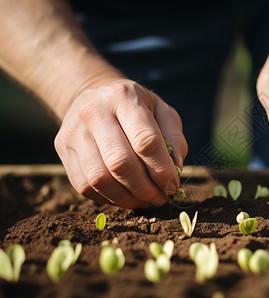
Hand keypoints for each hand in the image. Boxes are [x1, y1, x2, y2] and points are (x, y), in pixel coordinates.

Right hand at [54, 80, 187, 208]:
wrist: (94, 95)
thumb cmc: (136, 107)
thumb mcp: (162, 111)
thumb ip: (174, 139)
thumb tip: (175, 172)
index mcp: (124, 97)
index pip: (145, 140)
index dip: (162, 170)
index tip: (172, 185)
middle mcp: (94, 112)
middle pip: (120, 162)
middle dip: (145, 188)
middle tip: (160, 197)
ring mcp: (74, 132)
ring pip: (100, 179)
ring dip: (127, 198)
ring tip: (145, 200)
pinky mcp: (63, 150)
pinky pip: (85, 186)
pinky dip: (109, 198)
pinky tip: (126, 197)